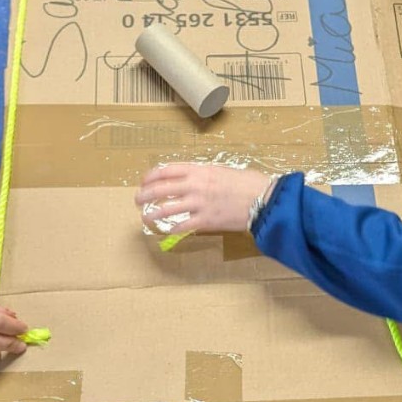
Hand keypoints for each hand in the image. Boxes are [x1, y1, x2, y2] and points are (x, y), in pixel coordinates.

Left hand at [135, 163, 269, 233]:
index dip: (151, 176)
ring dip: (153, 213)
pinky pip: (183, 226)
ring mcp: (199, 204)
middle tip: (138, 200)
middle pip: (161, 189)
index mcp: (199, 170)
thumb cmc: (247, 182)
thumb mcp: (221, 170)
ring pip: (167, 209)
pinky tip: (167, 230)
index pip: (166, 170)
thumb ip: (203, 174)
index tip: (144, 181)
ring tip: (146, 217)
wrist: (263, 198)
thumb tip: (189, 179)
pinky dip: (173, 229)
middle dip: (145, 195)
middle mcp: (195, 185)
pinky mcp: (206, 221)